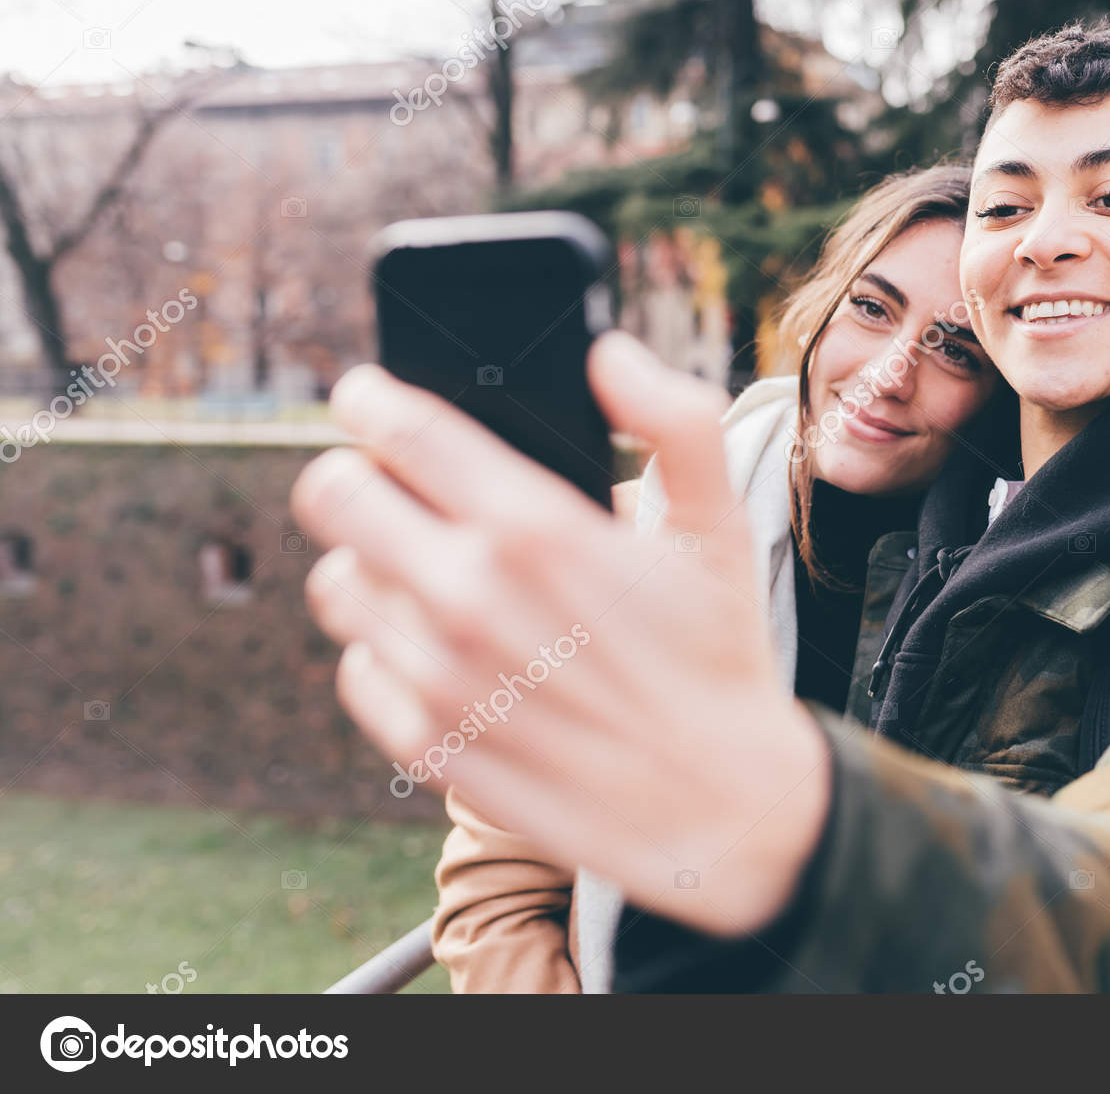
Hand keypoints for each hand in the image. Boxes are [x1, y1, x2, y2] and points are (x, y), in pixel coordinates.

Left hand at [289, 334, 830, 934]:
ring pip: (337, 582)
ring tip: (422, 570)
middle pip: (334, 496)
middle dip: (355, 474)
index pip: (399, 429)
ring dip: (369, 563)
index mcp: (537, 528)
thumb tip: (609, 356)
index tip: (368, 397)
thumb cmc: (720, 655)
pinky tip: (443, 649)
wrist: (722, 806)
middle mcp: (471, 599)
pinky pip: (357, 668)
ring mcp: (440, 679)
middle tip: (389, 483)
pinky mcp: (429, 745)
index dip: (370, 400)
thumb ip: (675, 420)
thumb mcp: (721, 527)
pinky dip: (387, 649)